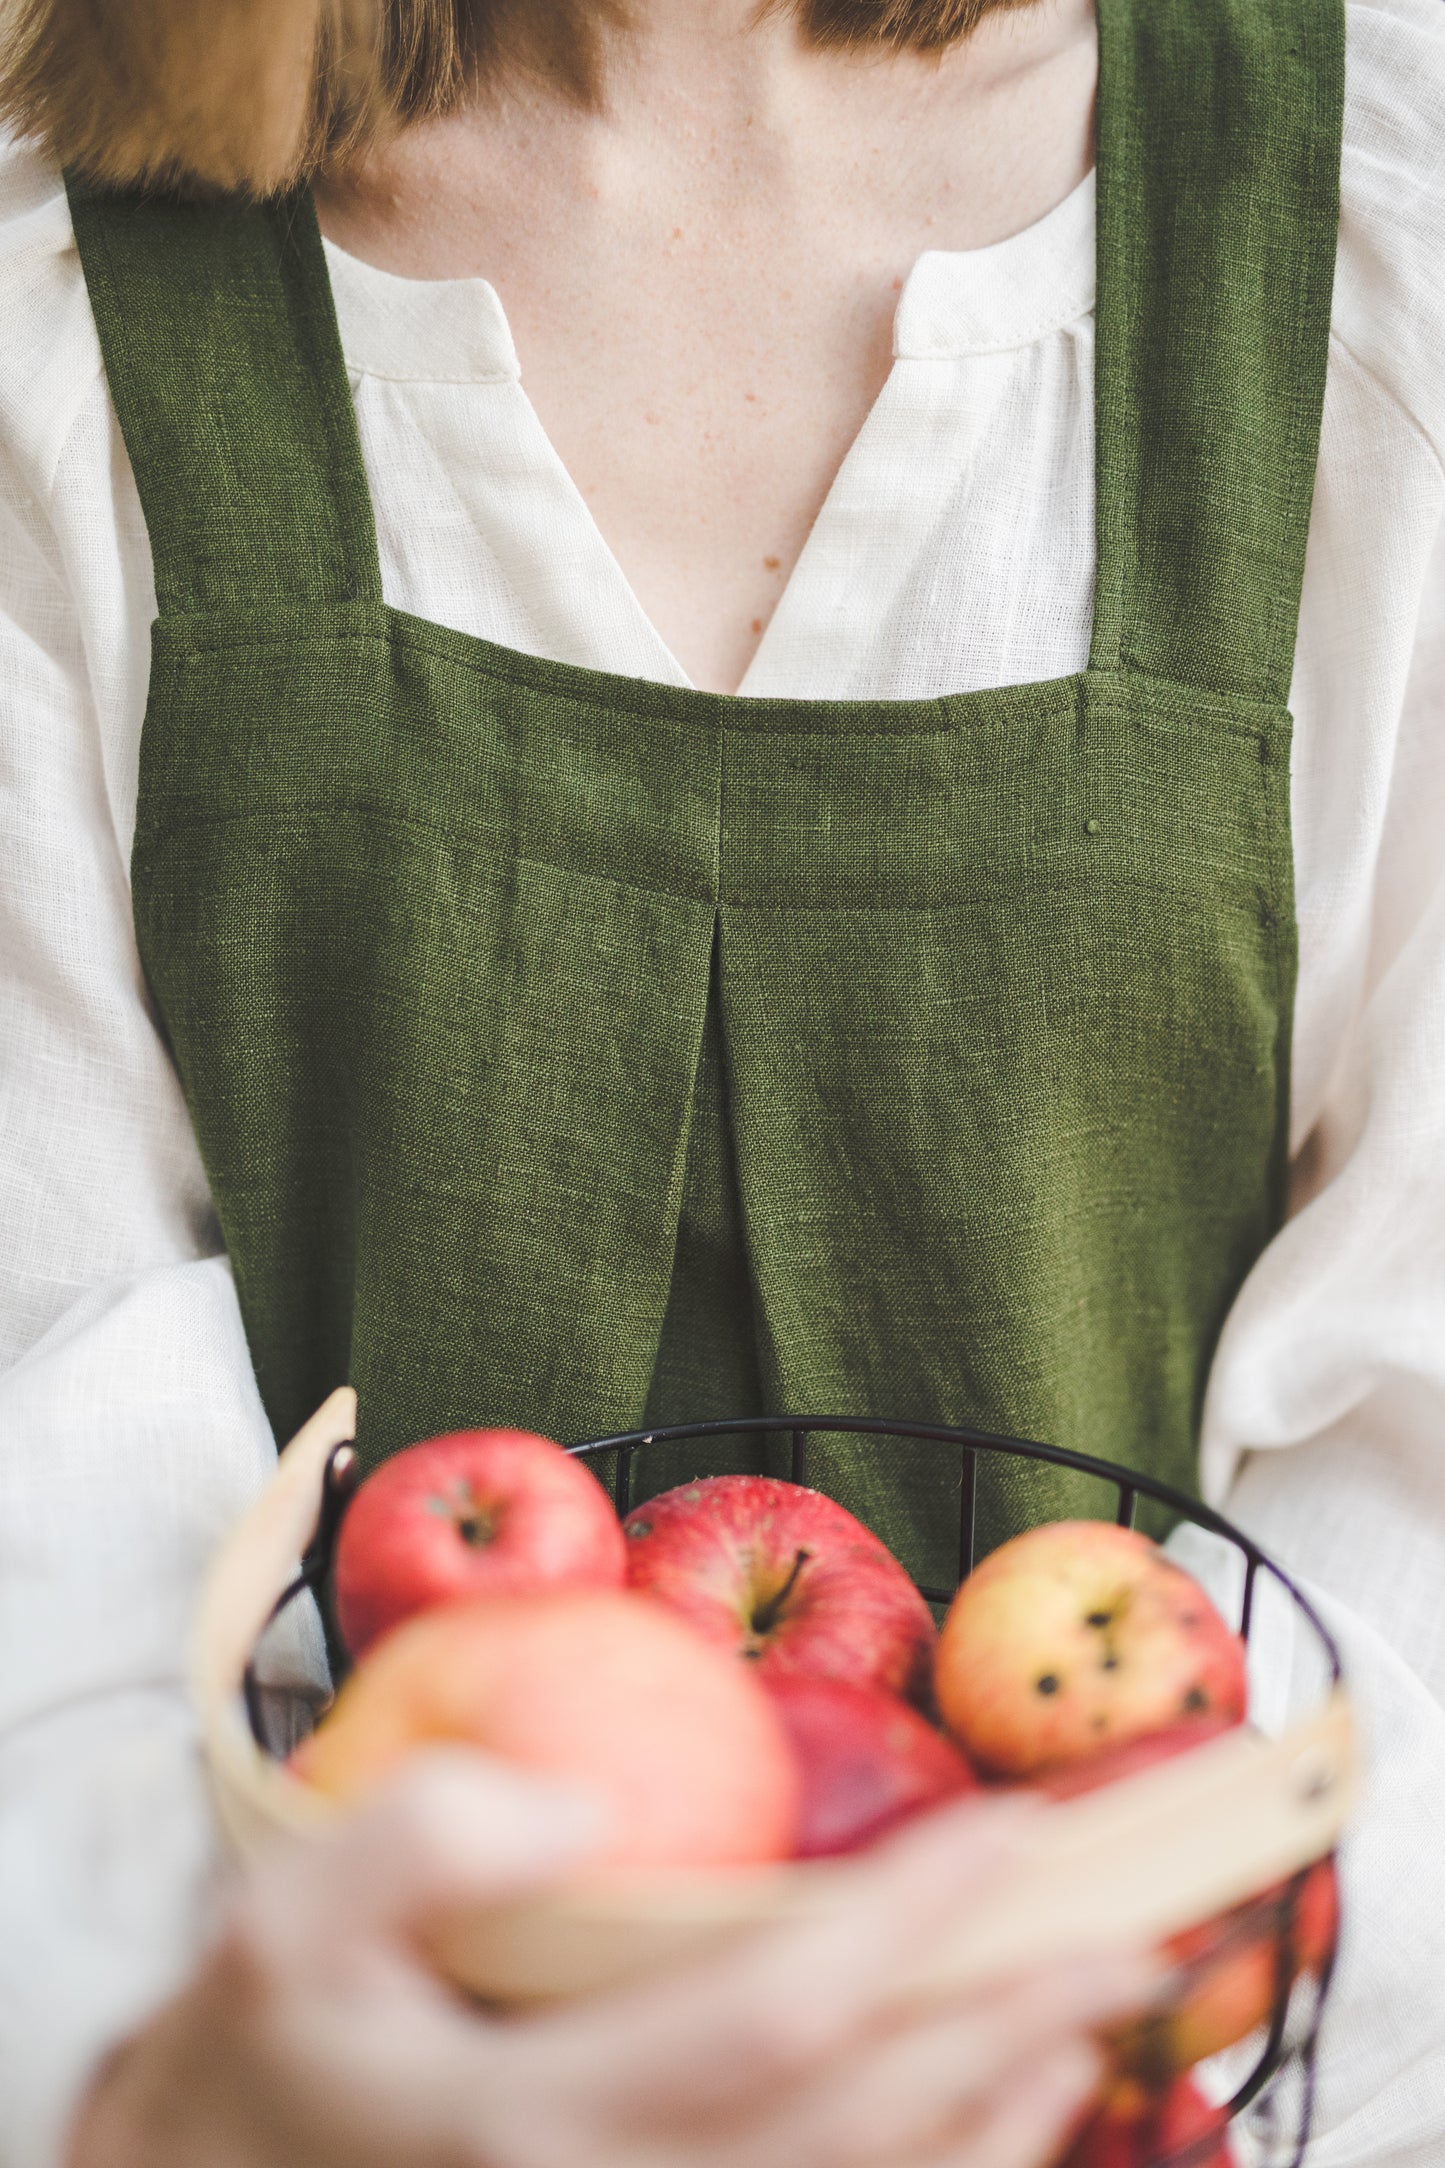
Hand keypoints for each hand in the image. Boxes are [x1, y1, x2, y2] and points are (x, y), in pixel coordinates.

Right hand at [66, 1751, 1151, 2167]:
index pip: (776, 2016)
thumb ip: (411, 1845)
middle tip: (1131, 1935)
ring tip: (1091, 2025)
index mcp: (528, 2130)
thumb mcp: (274, 1928)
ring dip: (999, 2125)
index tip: (1012, 1832)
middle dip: (1008, 2030)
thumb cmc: (248, 2070)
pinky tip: (988, 2130)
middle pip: (860, 2134)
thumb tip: (582, 1800)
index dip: (912, 1924)